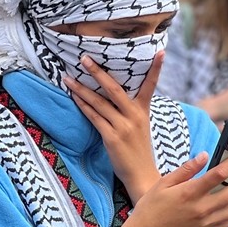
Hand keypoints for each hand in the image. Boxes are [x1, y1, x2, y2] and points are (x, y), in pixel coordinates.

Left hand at [66, 54, 161, 200]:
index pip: (151, 85)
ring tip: (68, 77)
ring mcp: (123, 126)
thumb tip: (113, 95)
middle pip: (114, 88)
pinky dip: (83, 105)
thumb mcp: (140, 126)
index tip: (160, 51)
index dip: (156, 68)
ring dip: (81, 89)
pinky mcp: (112, 138)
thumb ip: (130, 110)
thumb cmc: (139, 150)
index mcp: (144, 110)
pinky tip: (74, 96)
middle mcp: (134, 115)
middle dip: (98, 72)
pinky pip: (94, 117)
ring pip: (99, 102)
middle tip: (84, 58)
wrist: (142, 175)